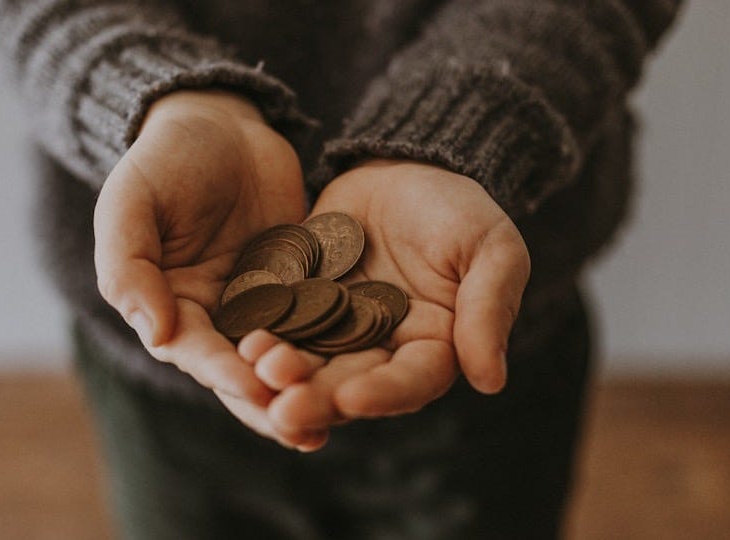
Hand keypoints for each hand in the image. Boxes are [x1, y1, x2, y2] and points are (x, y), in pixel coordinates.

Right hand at [93, 90, 306, 433]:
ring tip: (336, 419)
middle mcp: (215, 317)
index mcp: (169, 306)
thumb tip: (157, 335)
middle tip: (304, 429)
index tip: (254, 388)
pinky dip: (337, 347)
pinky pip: (319, 320)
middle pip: (243, 371)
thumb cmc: (164, 159)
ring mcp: (262, 304)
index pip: (196, 351)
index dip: (223, 372)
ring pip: (285, 357)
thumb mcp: (131, 202)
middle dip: (271, 401)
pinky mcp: (302, 285)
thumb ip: (130, 266)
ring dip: (306, 388)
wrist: (219, 122)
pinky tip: (367, 368)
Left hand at [241, 159, 530, 448]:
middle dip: (318, 398)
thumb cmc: (459, 208)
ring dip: (282, 374)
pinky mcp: (297, 303)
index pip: (411, 381)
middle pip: (349, 384)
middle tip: (284, 408)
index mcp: (433, 347)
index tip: (352, 399)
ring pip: (307, 363)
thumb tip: (491, 381)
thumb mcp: (490, 249)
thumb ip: (488, 310)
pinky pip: (277, 324)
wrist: (402, 166)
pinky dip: (260, 334)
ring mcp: (334, 329)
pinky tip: (239, 340)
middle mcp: (380, 350)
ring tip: (257, 370)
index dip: (383, 394)